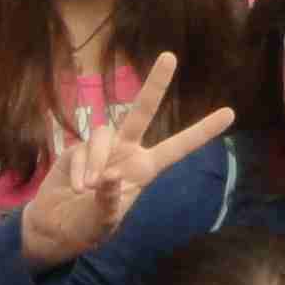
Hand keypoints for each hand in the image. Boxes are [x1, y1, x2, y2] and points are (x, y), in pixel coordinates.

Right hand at [13, 70, 217, 265]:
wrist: (54, 228)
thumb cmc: (87, 228)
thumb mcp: (103, 223)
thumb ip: (107, 202)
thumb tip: (108, 177)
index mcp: (144, 170)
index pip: (177, 148)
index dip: (202, 131)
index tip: (230, 113)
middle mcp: (126, 152)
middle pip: (141, 113)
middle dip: (155, 85)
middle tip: (170, 57)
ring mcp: (102, 149)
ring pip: (103, 135)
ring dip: (96, 161)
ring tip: (87, 189)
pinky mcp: (77, 149)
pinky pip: (81, 149)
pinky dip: (79, 168)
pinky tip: (76, 187)